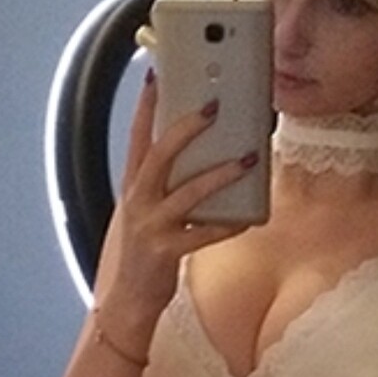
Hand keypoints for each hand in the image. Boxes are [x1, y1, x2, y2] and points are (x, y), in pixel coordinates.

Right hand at [104, 70, 254, 325]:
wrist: (128, 302)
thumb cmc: (145, 254)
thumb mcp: (147, 213)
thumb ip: (167, 187)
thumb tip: (204, 160)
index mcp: (133, 187)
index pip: (138, 137)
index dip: (144, 106)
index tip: (155, 74)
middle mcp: (138, 201)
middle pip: (160, 154)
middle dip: (185, 127)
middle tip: (213, 106)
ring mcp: (150, 226)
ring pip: (188, 191)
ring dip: (220, 173)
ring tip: (248, 157)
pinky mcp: (166, 251)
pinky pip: (204, 234)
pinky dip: (228, 226)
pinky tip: (249, 219)